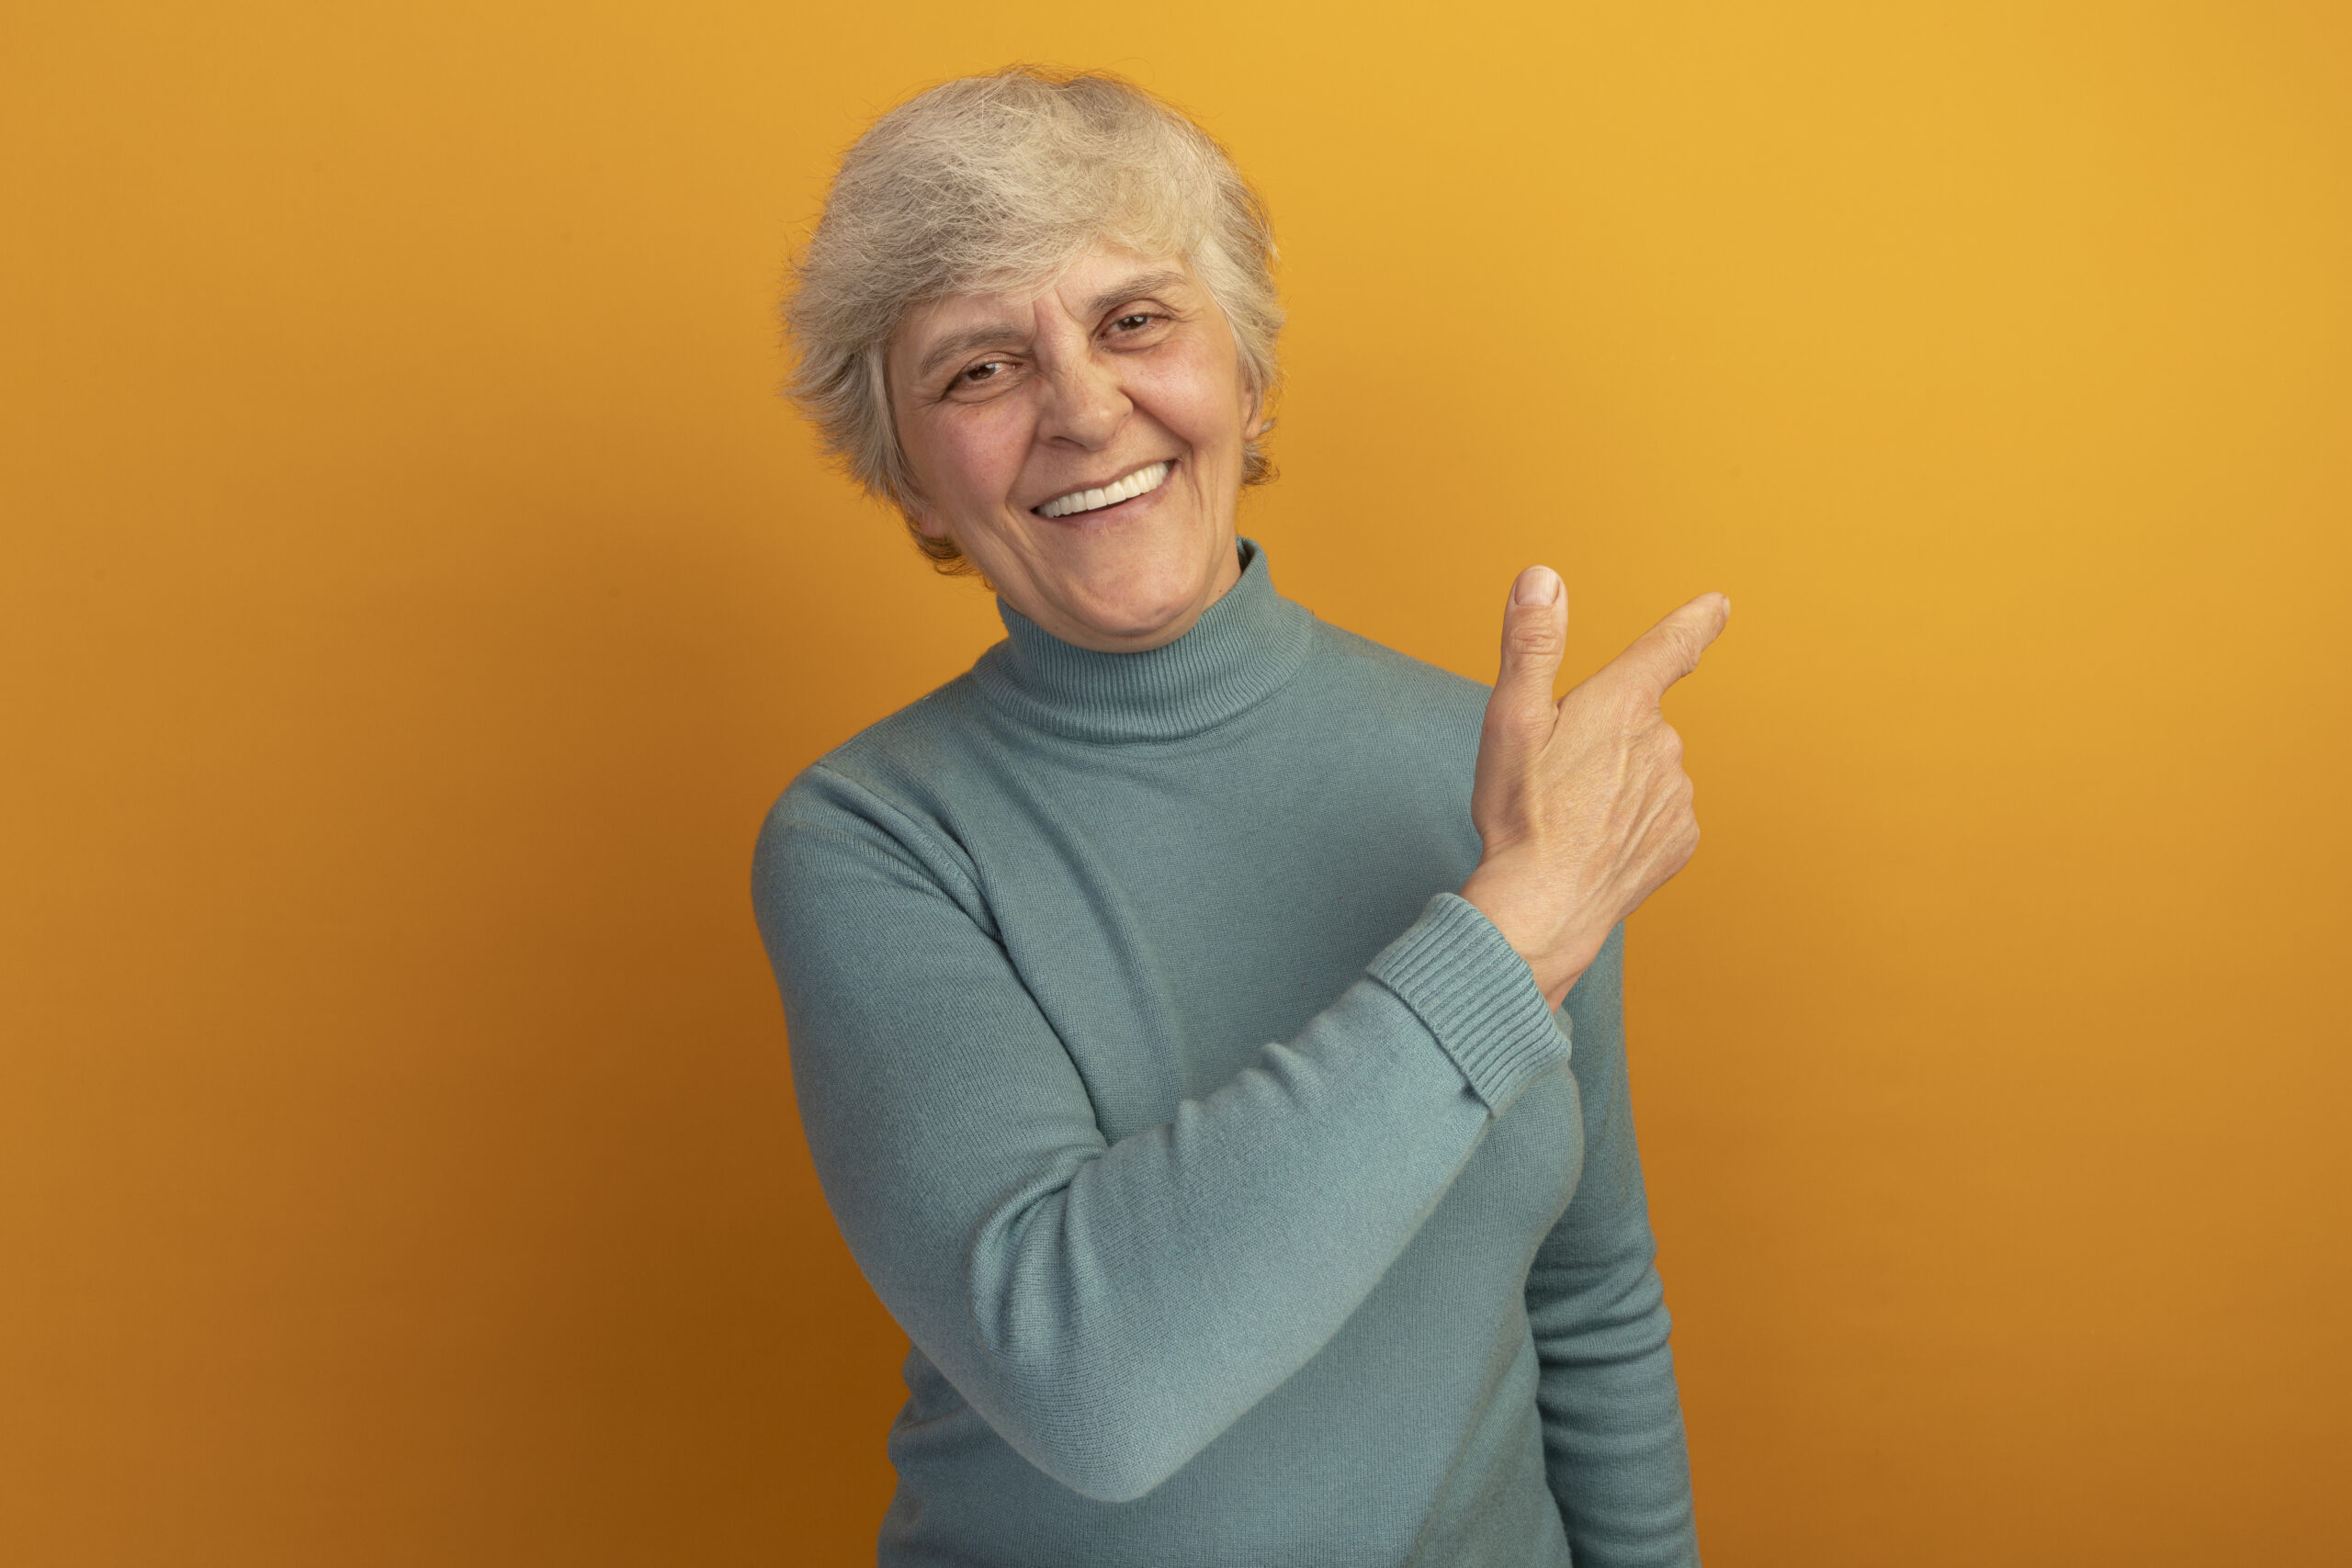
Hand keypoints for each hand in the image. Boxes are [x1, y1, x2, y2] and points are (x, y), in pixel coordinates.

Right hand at [1459, 567, 1729, 1007]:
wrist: (1544, 906)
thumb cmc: (1522, 813)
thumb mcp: (1511, 718)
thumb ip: (1531, 643)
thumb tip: (1542, 578)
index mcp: (1624, 703)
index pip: (1670, 646)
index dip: (1694, 622)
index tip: (1718, 606)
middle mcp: (1664, 742)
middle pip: (1639, 721)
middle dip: (1605, 738)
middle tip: (1556, 775)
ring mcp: (1678, 794)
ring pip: (1648, 770)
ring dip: (1617, 783)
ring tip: (1571, 815)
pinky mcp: (1681, 840)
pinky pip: (1659, 816)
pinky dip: (1631, 822)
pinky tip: (1597, 842)